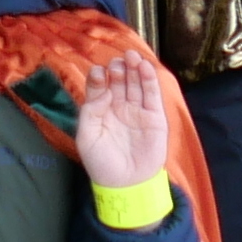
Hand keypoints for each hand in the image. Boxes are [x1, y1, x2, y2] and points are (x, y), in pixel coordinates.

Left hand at [73, 55, 173, 192]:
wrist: (126, 185)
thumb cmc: (102, 163)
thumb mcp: (87, 136)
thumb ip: (91, 110)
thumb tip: (102, 88)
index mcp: (101, 110)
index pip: (100, 86)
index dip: (100, 77)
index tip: (99, 73)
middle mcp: (119, 107)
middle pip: (119, 80)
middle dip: (118, 68)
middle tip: (117, 63)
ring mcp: (138, 111)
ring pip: (136, 83)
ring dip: (134, 68)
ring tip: (131, 56)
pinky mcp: (155, 117)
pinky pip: (152, 95)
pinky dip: (149, 80)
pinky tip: (144, 67)